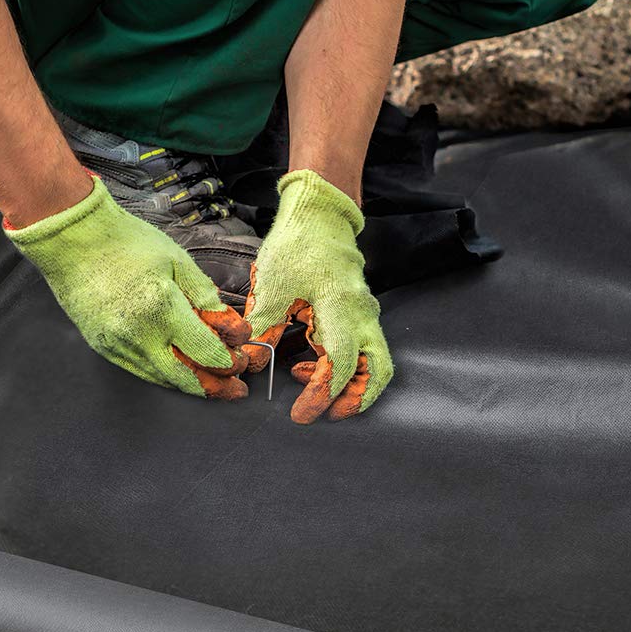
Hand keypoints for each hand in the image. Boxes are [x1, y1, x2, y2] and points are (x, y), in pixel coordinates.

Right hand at [5, 180, 250, 396]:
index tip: (242, 351)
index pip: (208, 353)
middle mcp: (140, 334)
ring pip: (166, 381)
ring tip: (216, 383)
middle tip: (238, 387)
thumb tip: (233, 329)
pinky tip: (184, 371)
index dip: (232, 358)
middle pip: (190, 380)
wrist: (73, 238)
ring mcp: (119, 345)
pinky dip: (169, 376)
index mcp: (163, 309)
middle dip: (220, 387)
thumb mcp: (178, 261)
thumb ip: (207, 298)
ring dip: (195, 386)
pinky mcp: (105, 348)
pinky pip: (144, 373)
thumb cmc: (127, 243)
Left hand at [245, 170, 393, 423]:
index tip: (301, 413)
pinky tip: (312, 366)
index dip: (321, 395)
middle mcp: (362, 316)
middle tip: (327, 416)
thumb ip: (263, 325)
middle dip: (354, 401)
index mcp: (341, 308)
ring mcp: (366, 316)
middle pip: (376, 373)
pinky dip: (346, 369)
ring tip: (318, 395)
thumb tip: (253, 361)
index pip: (340, 366)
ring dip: (353, 388)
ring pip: (376, 366)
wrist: (319, 215)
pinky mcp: (361, 316)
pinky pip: (365, 352)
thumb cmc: (297, 244)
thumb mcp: (272, 283)